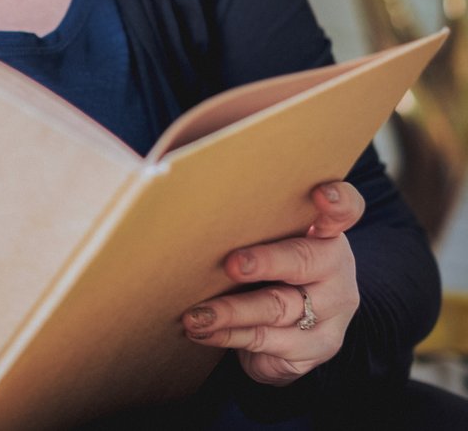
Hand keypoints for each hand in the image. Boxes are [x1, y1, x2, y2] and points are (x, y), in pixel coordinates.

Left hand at [182, 181, 363, 385]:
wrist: (293, 325)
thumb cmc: (264, 261)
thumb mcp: (261, 234)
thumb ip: (241, 211)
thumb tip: (173, 171)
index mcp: (324, 230)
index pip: (345, 209)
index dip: (337, 201)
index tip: (320, 194)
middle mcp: (335, 268)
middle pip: (305, 260)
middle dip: (266, 261)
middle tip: (232, 263)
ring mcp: (331, 311)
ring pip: (279, 308)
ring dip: (231, 311)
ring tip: (194, 315)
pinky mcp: (318, 346)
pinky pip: (270, 341)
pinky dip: (230, 336)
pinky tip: (202, 331)